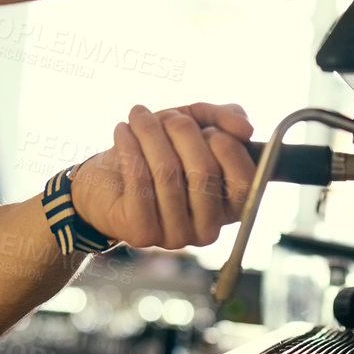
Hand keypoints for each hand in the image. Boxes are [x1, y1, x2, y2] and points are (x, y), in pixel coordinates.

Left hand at [70, 103, 255, 248]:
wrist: (106, 180)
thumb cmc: (159, 150)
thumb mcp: (196, 124)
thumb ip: (226, 119)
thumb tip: (247, 129)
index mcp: (230, 207)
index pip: (245, 179)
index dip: (226, 145)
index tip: (203, 126)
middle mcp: (208, 229)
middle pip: (204, 171)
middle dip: (183, 132)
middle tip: (167, 116)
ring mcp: (176, 236)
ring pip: (168, 172)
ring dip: (151, 133)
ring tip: (138, 116)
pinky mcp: (142, 233)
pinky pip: (139, 181)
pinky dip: (130, 147)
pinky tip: (122, 130)